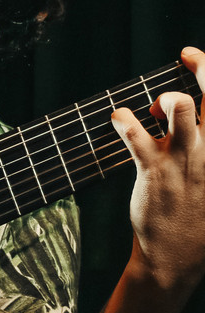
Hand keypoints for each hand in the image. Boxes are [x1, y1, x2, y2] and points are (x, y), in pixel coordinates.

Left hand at [112, 46, 204, 293]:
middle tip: (188, 56)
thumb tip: (165, 105)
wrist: (177, 256)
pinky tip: (118, 117)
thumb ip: (194, 138)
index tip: (191, 55)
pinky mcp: (154, 173)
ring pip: (183, 113)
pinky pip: (138, 139)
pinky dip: (125, 122)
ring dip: (173, 99)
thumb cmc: (191, 209)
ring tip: (159, 103)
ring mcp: (183, 161)